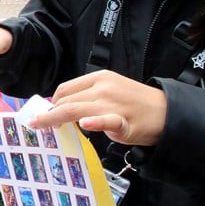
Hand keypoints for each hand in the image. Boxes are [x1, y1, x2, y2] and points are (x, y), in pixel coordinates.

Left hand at [30, 70, 167, 146]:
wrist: (166, 111)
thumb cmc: (134, 104)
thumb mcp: (109, 91)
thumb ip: (87, 97)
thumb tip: (61, 107)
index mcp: (99, 78)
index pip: (66, 88)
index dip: (51, 102)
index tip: (43, 113)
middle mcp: (104, 88)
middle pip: (67, 101)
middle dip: (49, 114)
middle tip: (38, 125)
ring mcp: (113, 104)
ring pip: (76, 110)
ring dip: (55, 119)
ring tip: (44, 127)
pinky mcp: (124, 121)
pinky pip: (106, 120)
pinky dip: (94, 122)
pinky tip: (84, 124)